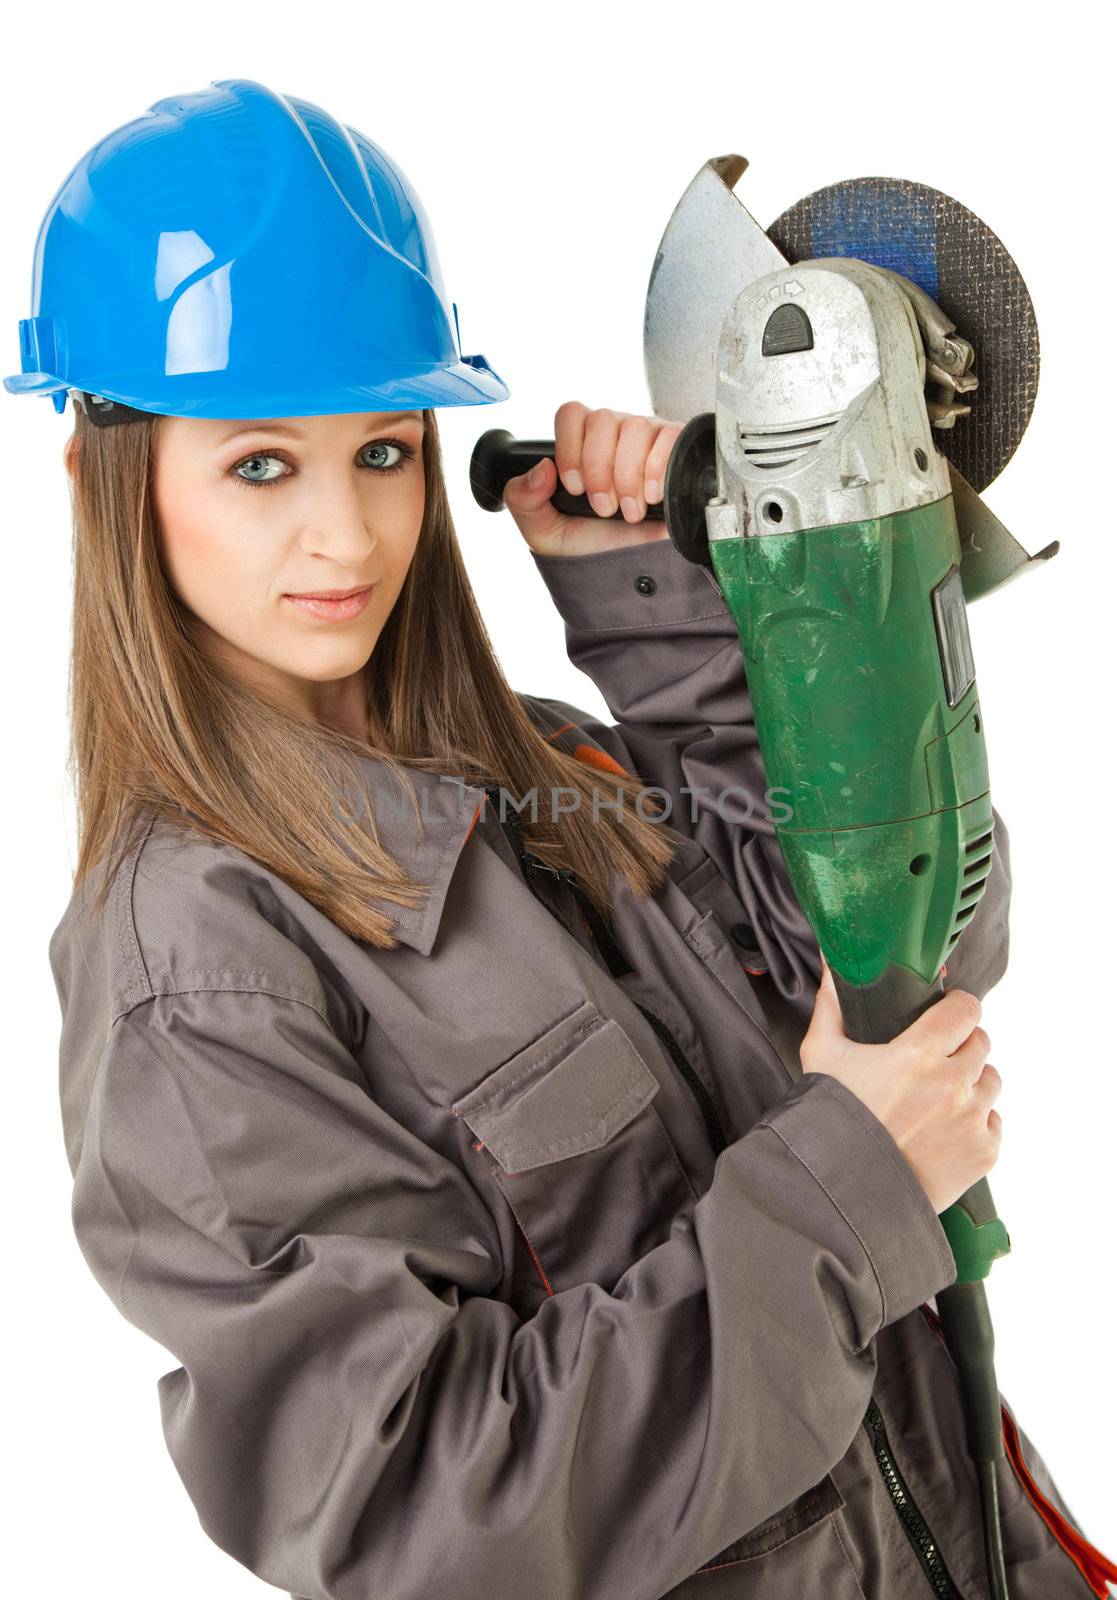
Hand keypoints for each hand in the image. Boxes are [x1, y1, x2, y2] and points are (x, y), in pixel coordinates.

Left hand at [502, 401, 681, 556]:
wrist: (630, 576)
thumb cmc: (590, 549)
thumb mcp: (543, 530)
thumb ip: (524, 498)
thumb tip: (542, 468)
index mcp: (581, 444)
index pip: (572, 414)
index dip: (570, 449)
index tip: (574, 489)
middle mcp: (614, 435)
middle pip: (603, 419)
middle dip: (599, 469)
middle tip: (604, 508)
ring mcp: (647, 440)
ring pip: (636, 427)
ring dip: (628, 476)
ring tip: (630, 512)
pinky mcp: (677, 452)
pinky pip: (670, 437)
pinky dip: (658, 468)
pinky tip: (653, 497)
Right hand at [800, 961, 1002, 1215]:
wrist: (843, 1191)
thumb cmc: (830, 1121)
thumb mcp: (822, 1056)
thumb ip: (832, 1006)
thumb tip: (833, 970)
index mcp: (918, 1054)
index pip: (966, 1009)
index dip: (957, 1007)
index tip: (945, 1012)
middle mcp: (953, 1084)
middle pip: (981, 1042)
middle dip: (960, 1044)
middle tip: (934, 1058)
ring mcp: (972, 1120)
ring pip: (991, 1081)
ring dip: (971, 1083)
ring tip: (938, 1098)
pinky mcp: (983, 1153)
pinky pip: (994, 1122)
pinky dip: (975, 1122)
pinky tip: (943, 1130)